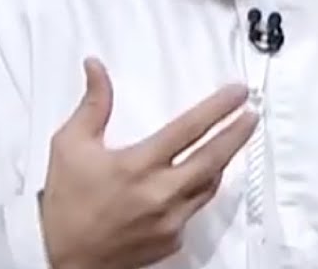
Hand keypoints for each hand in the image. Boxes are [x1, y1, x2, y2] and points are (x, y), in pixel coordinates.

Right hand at [38, 57, 257, 268]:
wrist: (65, 258)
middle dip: (236, 134)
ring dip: (220, 163)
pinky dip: (194, 192)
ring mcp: (170, 221)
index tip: (236, 94)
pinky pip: (193, 210)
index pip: (188, 129)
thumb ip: (93, 104)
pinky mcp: (172, 241)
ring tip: (227, 144)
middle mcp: (160, 193)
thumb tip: (96, 68)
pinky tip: (188, 182)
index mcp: (137, 165)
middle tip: (251, 116)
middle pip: (212, 159)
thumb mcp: (70, 144)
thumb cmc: (65, 202)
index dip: (217, 108)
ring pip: (208, 186)